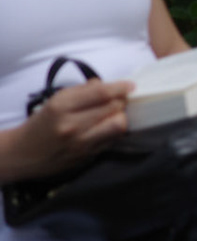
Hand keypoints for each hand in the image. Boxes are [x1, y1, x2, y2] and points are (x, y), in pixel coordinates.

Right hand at [0, 79, 132, 183]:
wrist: (23, 154)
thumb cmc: (41, 123)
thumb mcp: (55, 101)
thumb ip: (81, 91)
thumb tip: (104, 84)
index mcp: (61, 106)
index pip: (100, 93)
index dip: (120, 87)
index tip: (131, 85)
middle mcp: (72, 125)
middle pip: (113, 108)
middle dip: (121, 101)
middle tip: (121, 99)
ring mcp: (81, 143)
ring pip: (118, 126)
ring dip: (121, 117)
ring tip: (116, 114)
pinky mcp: (87, 156)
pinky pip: (112, 140)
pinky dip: (115, 131)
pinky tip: (109, 127)